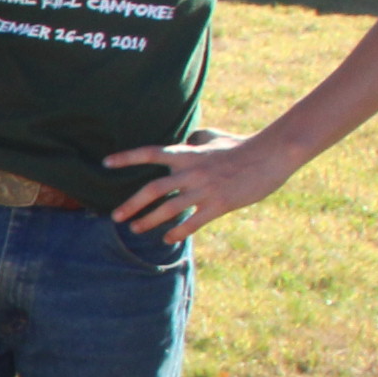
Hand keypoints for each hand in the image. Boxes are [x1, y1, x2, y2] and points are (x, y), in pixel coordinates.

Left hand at [104, 128, 302, 237]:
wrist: (272, 154)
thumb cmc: (242, 146)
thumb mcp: (215, 137)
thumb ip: (196, 139)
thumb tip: (186, 139)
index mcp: (188, 155)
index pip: (151, 153)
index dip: (127, 157)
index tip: (105, 163)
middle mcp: (192, 172)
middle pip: (153, 189)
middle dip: (132, 204)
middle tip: (116, 216)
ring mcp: (205, 189)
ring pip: (169, 208)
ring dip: (149, 221)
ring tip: (135, 229)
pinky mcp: (220, 204)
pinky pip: (193, 222)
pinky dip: (178, 232)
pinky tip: (168, 239)